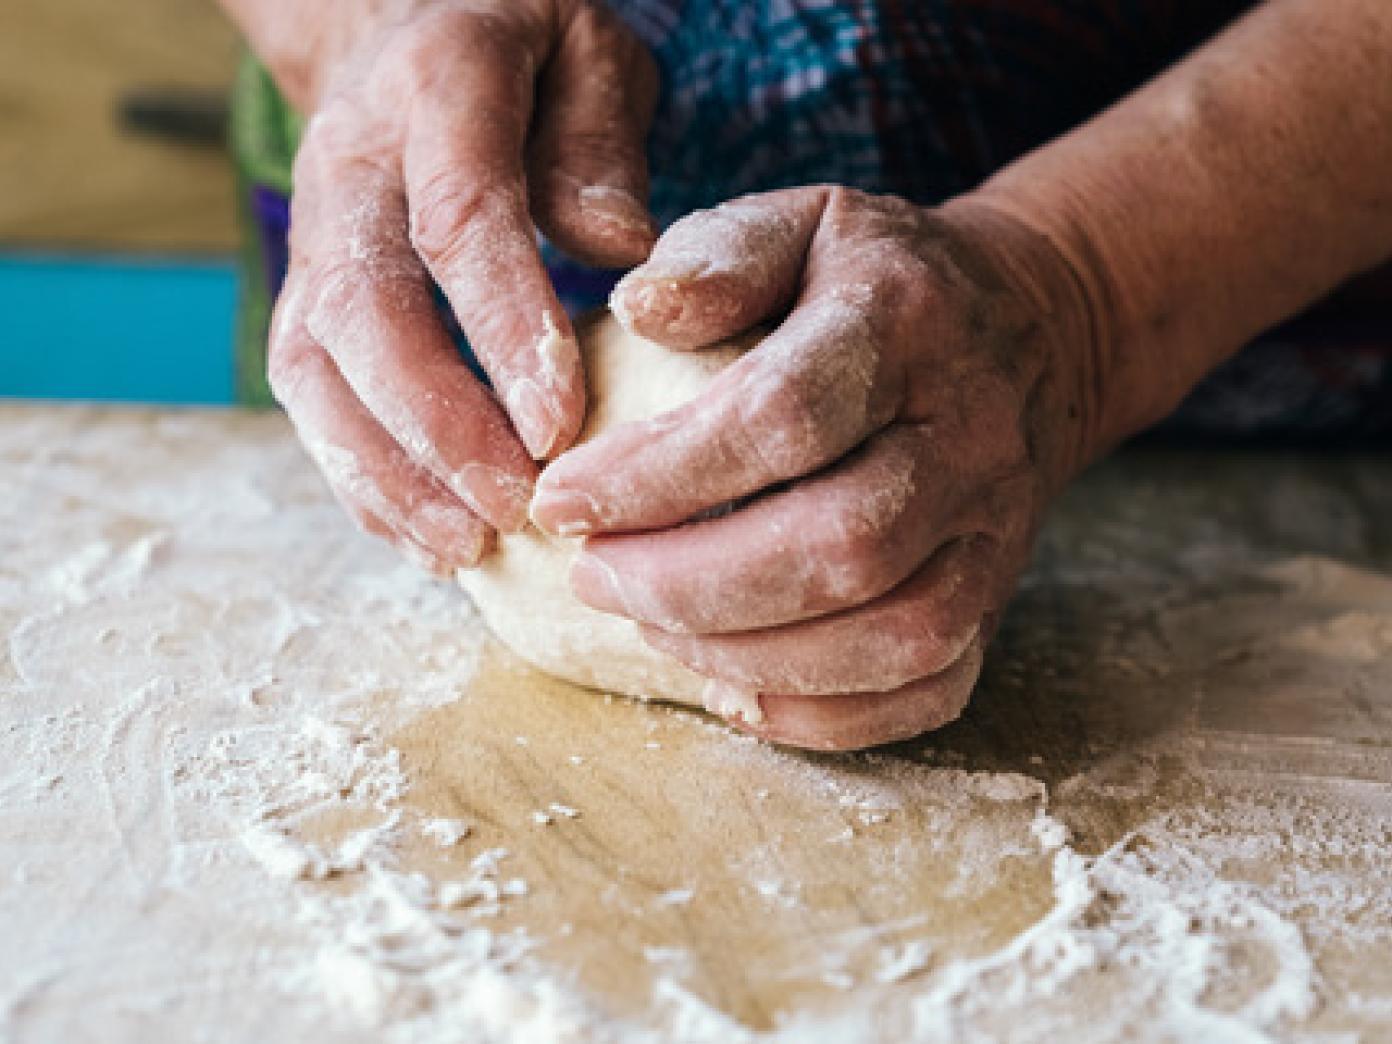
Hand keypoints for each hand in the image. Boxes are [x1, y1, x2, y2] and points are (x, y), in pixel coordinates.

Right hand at [263, 0, 658, 571]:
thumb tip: (620, 252)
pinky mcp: (307, 298)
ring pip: (314, 369)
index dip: (502, 328)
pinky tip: (428, 535)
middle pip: (363, 309)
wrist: (407, 30)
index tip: (559, 425)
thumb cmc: (521, 50)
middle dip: (436, 423)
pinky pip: (311, 398)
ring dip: (387, 472)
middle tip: (514, 505)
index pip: (458, 220)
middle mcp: (350, 170)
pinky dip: (363, 478)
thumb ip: (599, 142)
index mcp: (433, 93)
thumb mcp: (587, 52)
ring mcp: (314, 239)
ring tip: (467, 548)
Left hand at [531, 186, 1103, 749]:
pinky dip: (822, 715)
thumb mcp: (800, 224)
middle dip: (690, 583)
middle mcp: (970, 435)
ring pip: (891, 634)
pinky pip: (926, 690)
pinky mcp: (998, 600)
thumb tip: (634, 310)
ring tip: (648, 627)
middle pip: (840, 545)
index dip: (662, 475)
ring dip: (748, 656)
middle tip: (590, 577)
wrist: (1027, 332)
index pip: (785, 417)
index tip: (561, 500)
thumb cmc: (873, 283)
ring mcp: (996, 531)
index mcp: (908, 325)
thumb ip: (718, 256)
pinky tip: (731, 689)